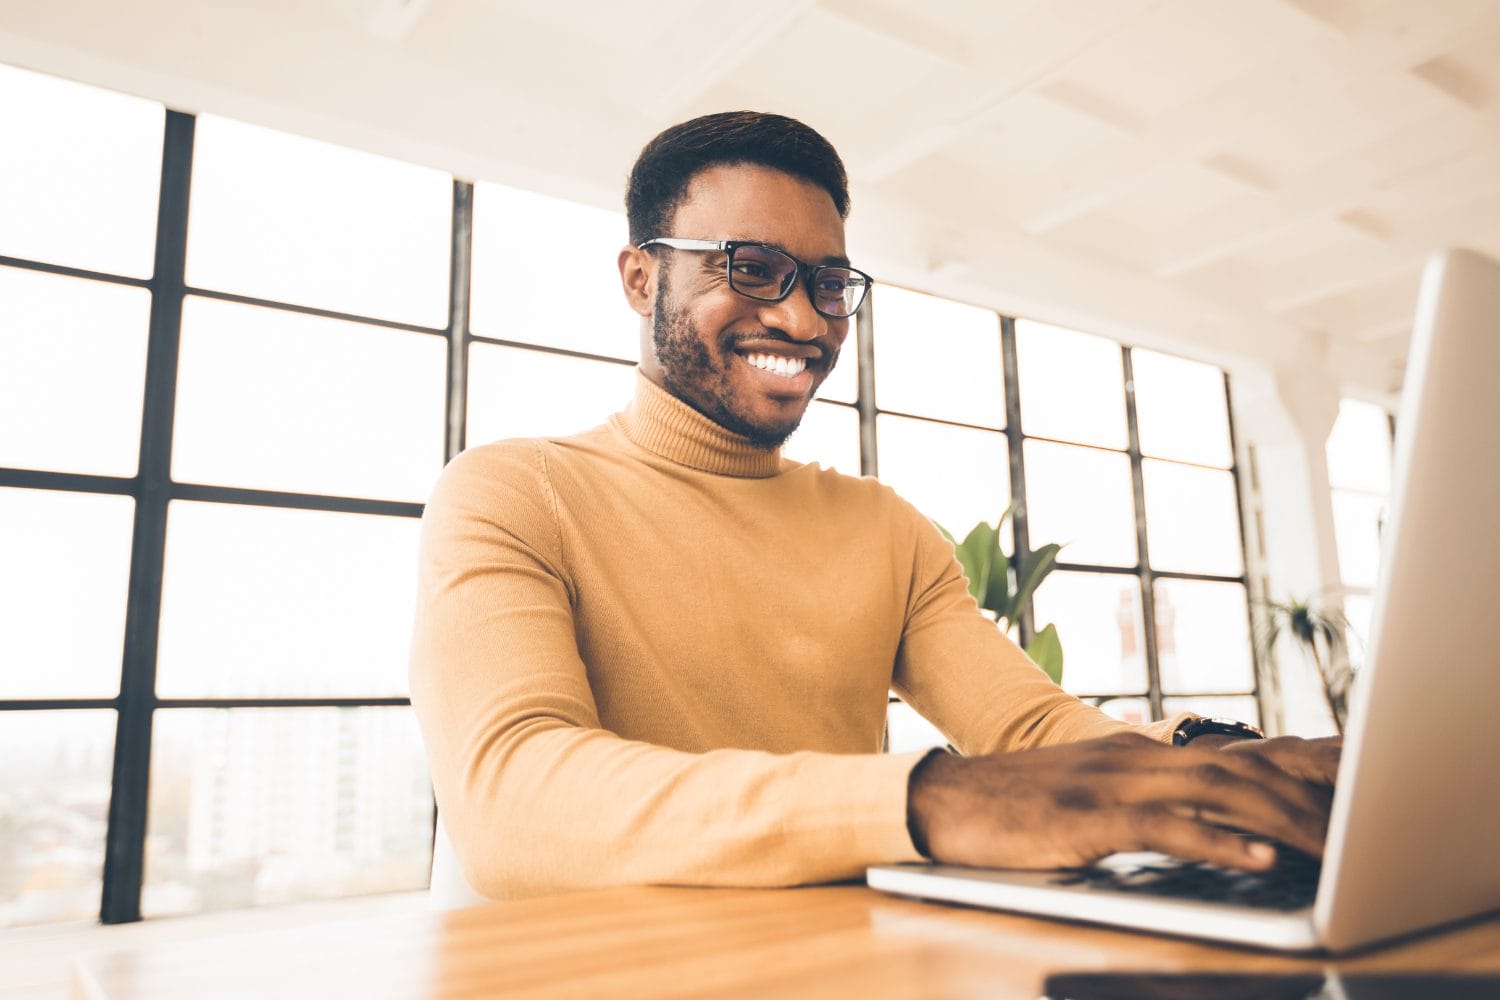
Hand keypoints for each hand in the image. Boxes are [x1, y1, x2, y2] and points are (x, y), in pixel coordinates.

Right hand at [907, 732, 1339, 872]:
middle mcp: (1135, 756)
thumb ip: (1148, 795)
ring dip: (1279, 817)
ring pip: (1216, 792)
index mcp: (1140, 750)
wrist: (945, 798)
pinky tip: (1256, 858)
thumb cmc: (1016, 805)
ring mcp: (1111, 783)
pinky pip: (1165, 828)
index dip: (1298, 765)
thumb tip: (1210, 818)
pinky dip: (1217, 842)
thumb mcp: (1091, 790)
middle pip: (1241, 767)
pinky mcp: (1088, 818)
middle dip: (1307, 794)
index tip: (1352, 785)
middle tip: (1360, 822)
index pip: (1234, 751)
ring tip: (1331, 844)